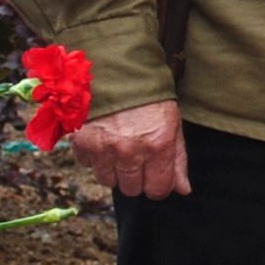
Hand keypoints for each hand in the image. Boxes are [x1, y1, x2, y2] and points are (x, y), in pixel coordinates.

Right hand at [71, 98, 189, 200]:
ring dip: (115, 169)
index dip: (158, 185)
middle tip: (138, 155)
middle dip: (137, 177)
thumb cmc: (150, 100)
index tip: (156, 177)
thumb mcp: (173, 124)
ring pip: (109, 182)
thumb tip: (183, 190)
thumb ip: (178, 160)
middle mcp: (130, 151)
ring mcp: (103, 150)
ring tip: (120, 146)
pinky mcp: (81, 146)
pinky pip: (90, 167)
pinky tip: (104, 139)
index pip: (158, 190)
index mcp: (158, 145)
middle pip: (133, 189)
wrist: (116, 74)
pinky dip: (96, 158)